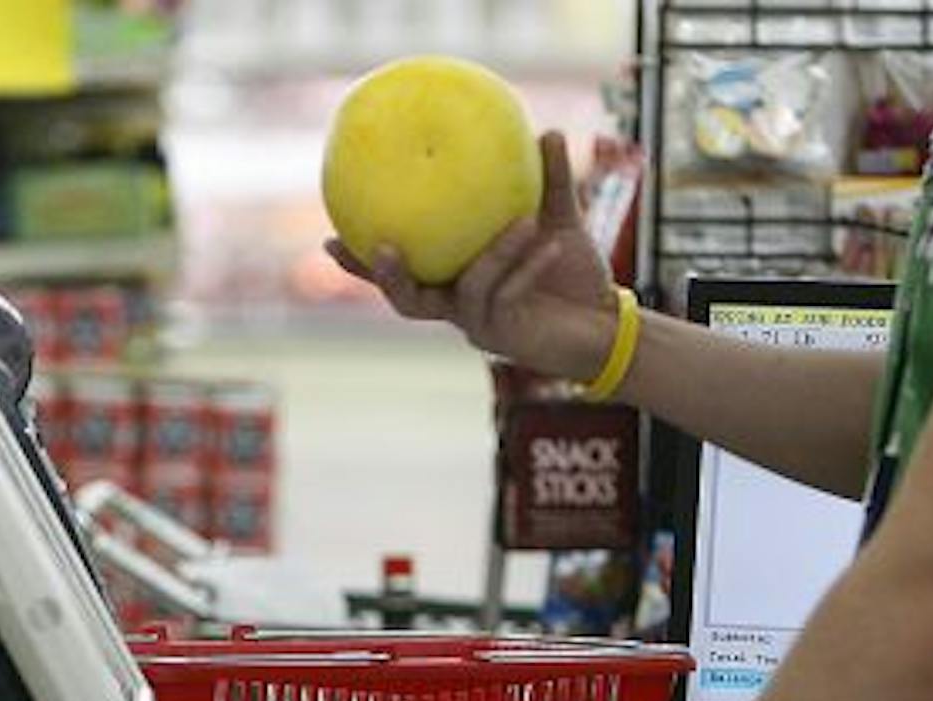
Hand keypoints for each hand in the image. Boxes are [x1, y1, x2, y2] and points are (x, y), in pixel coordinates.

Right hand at [326, 130, 620, 383]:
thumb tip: (547, 130)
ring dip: (495, 254)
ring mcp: (480, 326)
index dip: (361, 261)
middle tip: (382, 248)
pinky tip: (548, 240)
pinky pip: (509, 294)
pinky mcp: (506, 337)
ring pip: (468, 291)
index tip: (328, 237)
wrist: (605, 324)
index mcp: (455, 280)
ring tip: (522, 222)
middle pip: (406, 301)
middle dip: (389, 278)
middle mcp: (458, 308)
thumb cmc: (574, 277)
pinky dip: (527, 265)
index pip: (402, 272)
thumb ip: (548, 181)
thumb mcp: (561, 221)